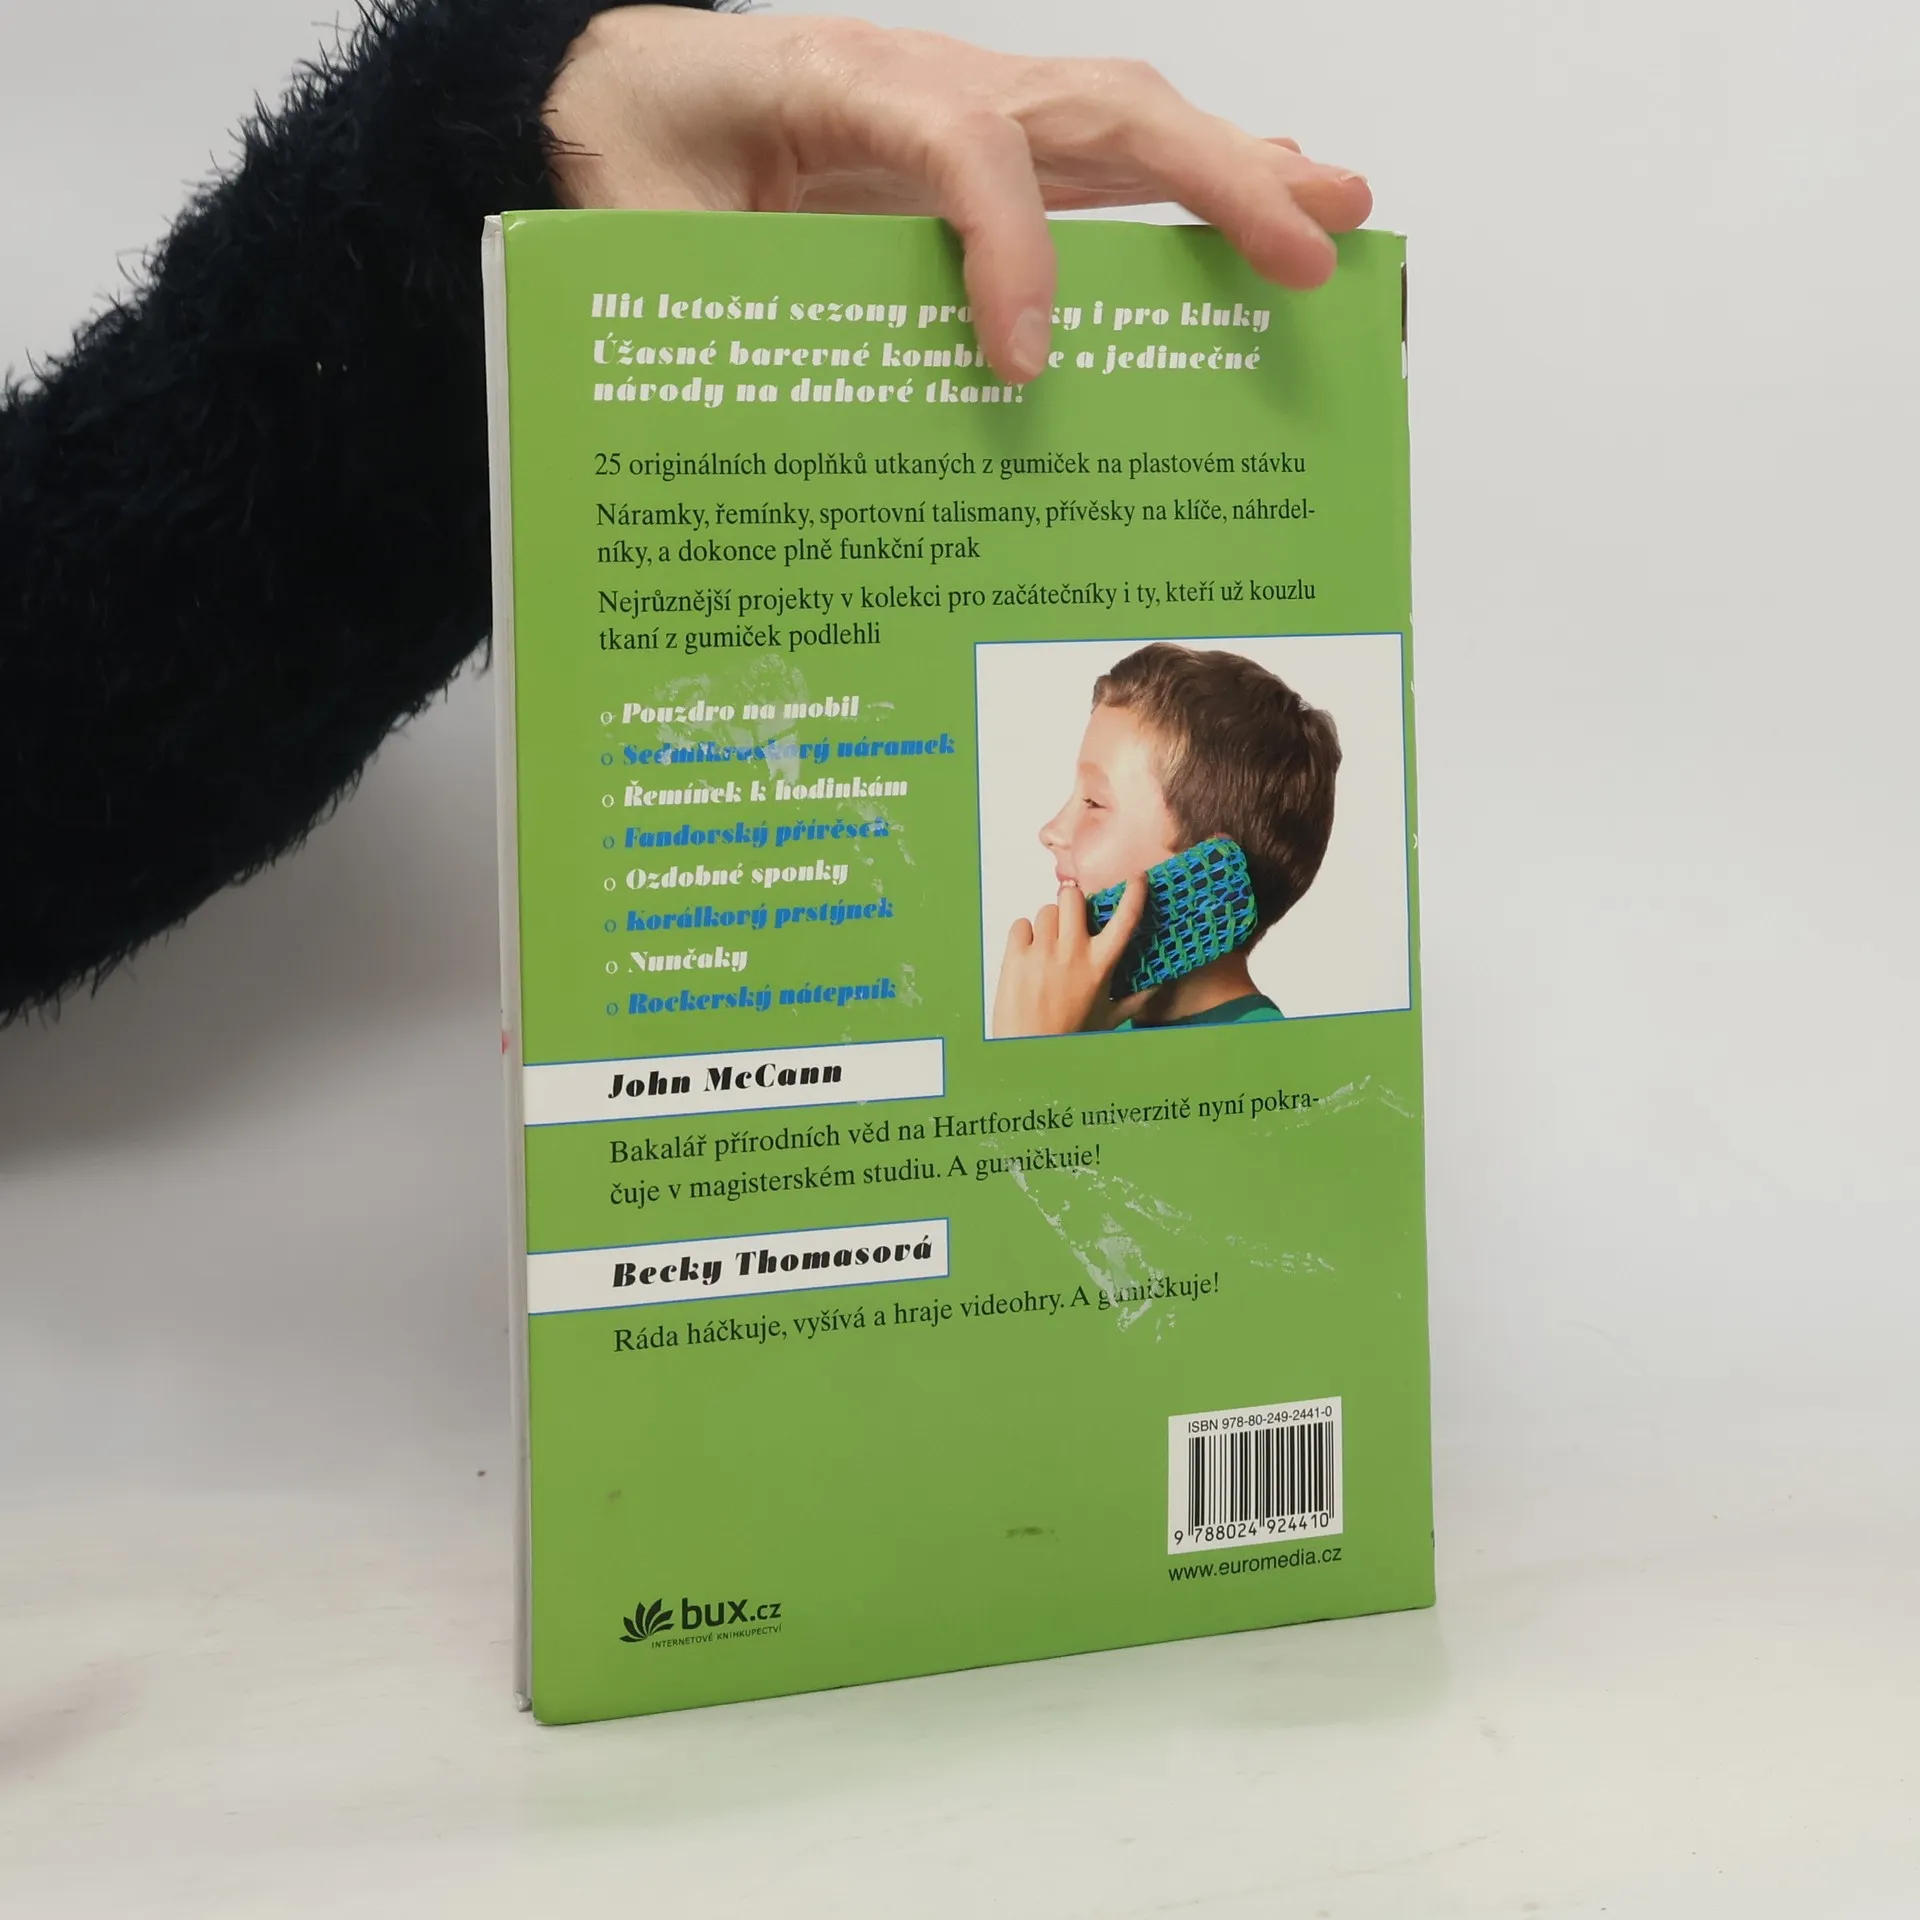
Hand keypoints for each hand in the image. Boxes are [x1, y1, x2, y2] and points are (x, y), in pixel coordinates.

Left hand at [544, 10, 1372, 382]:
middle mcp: (924, 82)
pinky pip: (1093, 162)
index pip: (960, 146)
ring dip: (1233, 172)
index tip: (1020, 365)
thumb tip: (772, 433)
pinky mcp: (979, 146)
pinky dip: (1178, 189)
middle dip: (1213, 180)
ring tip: (1332, 215)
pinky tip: (1246, 218)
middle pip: (1096, 109)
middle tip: (1309, 246)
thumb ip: (702, 299)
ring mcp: (965, 107)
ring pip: (1119, 126)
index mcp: (833, 83)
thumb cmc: (631, 153)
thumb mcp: (635, 228)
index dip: (1006, 247)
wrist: (620, 95)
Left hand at [992, 874, 1148, 1037]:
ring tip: (1047, 945)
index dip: (1135, 894)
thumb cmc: (1071, 1035)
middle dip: (1072, 902)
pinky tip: (1028, 953)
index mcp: (1099, 965)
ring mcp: (1042, 953)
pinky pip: (1021, 924)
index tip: (1138, 878)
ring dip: (1048, 922)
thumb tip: (1159, 986)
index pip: (1125, 920)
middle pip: (1072, 897)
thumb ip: (1136, 998)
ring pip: (1046, 910)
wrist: (1030, 1050)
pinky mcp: (1016, 956)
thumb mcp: (1110, 1017)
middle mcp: (1072, 953)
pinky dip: (1024, 934)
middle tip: (1070, 918)